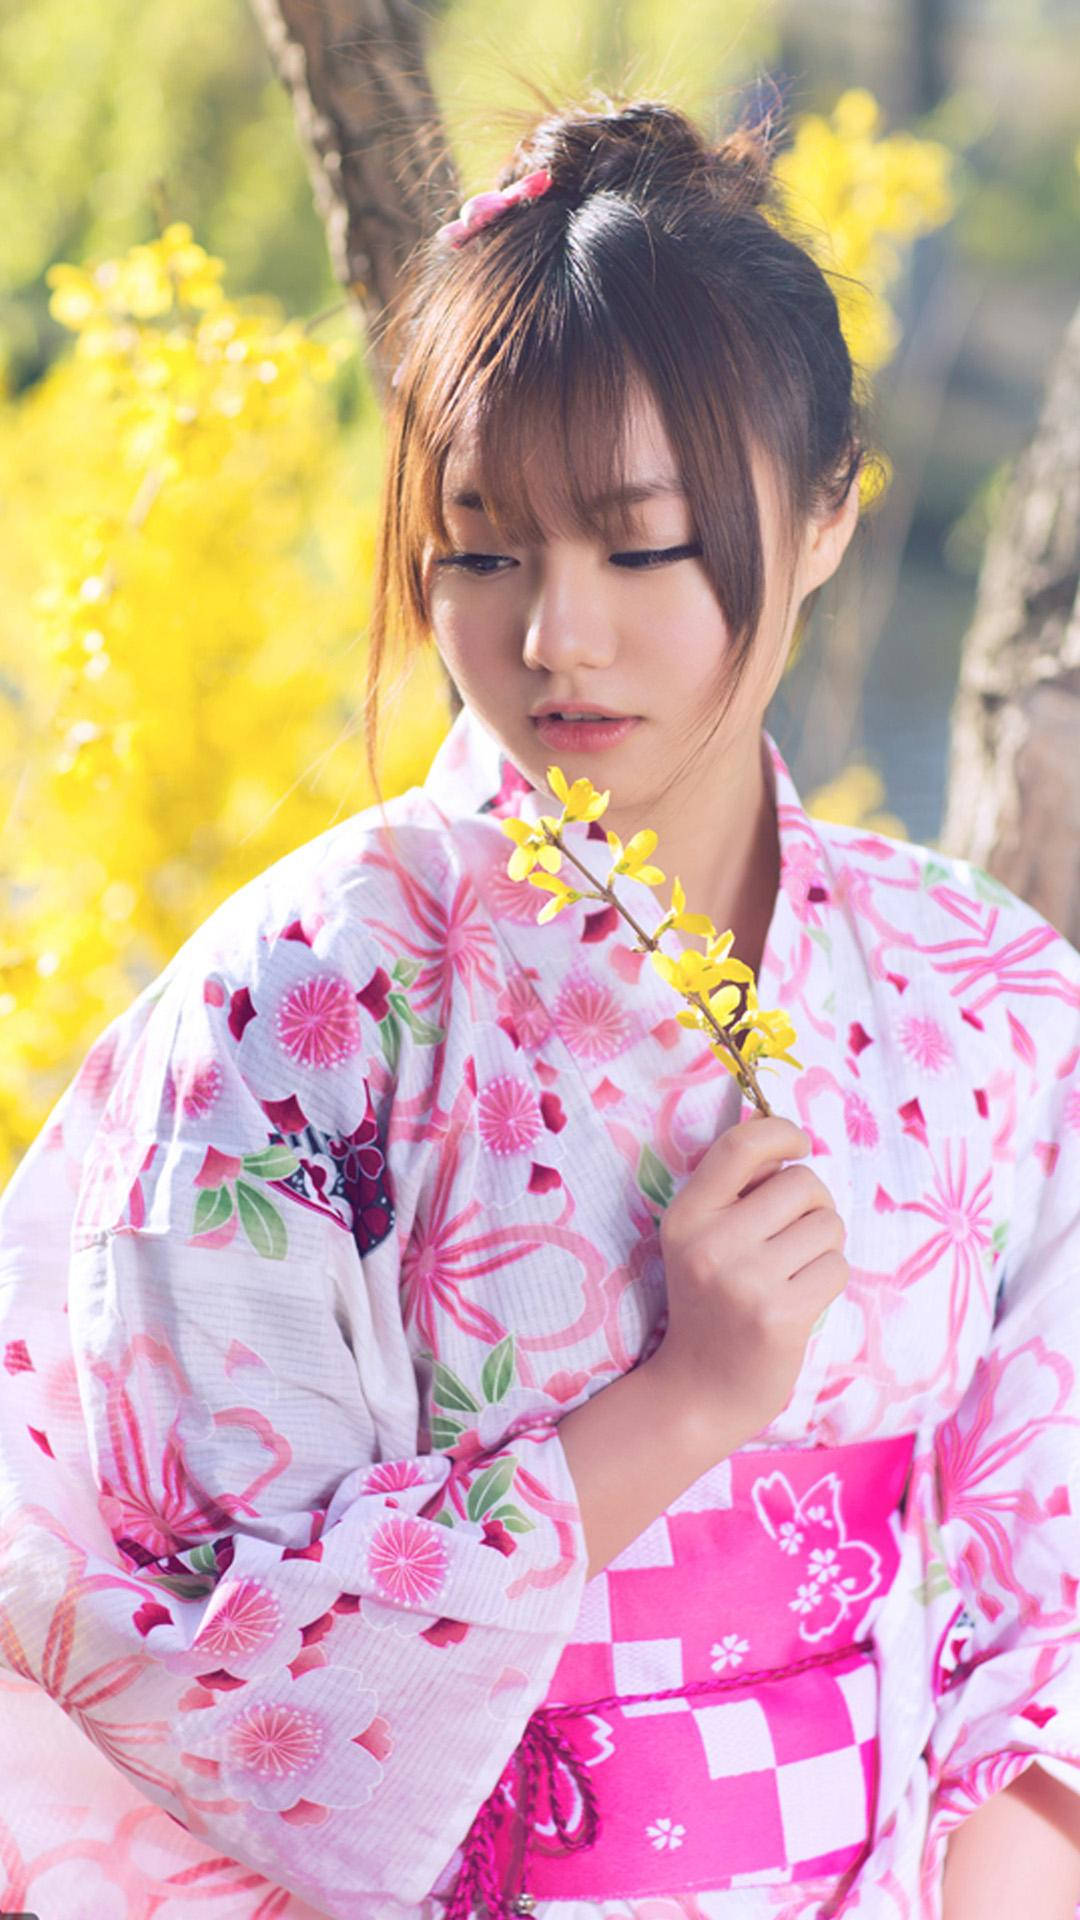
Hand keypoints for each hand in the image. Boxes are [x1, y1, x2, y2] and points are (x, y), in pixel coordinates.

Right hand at [650, 1112, 848, 1450]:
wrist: (700, 1388)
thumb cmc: (712, 1301)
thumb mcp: (701, 1237)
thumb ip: (735, 1185)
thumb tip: (774, 1119)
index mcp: (686, 1214)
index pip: (741, 1146)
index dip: (781, 1131)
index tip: (799, 1144)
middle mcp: (710, 1243)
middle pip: (802, 1182)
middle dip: (814, 1203)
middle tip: (794, 1234)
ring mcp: (745, 1281)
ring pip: (828, 1224)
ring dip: (824, 1244)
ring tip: (795, 1270)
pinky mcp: (780, 1315)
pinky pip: (836, 1267)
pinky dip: (828, 1278)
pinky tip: (801, 1298)